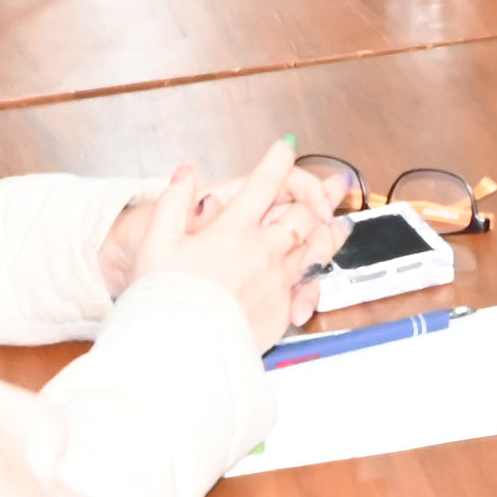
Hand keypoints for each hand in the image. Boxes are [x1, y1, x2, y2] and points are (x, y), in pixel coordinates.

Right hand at [124, 137, 338, 347]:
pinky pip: (309, 285)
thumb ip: (174, 200)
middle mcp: (262, 251)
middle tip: (336, 182)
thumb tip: (186, 170)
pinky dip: (319, 272)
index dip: (277, 159)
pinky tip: (324, 266)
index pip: (264, 181)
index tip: (285, 146)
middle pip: (303, 212)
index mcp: (232, 230)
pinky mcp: (282, 309)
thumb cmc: (163, 298)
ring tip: (341, 219)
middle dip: (322, 192)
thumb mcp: (156, 242)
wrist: (174, 350)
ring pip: (316, 246)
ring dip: (330, 230)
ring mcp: (277, 280)